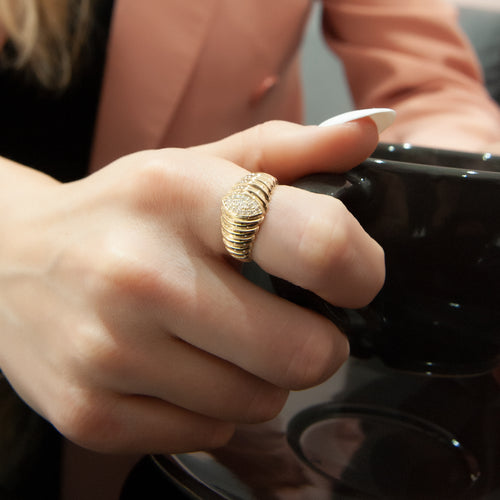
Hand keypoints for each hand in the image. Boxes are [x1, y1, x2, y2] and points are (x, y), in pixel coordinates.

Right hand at [0, 118, 383, 453]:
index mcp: (178, 195)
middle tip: (283, 318)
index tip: (349, 278)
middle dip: (313, 341)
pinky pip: (209, 432)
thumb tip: (365, 133)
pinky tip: (177, 368)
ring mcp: (110, 353)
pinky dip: (211, 405)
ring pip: (259, 403)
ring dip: (258, 375)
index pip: (318, 244)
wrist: (8, 263)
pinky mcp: (92, 413)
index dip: (358, 271)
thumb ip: (285, 150)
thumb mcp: (193, 165)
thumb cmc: (120, 212)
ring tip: (219, 339)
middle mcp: (140, 275)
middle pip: (303, 352)